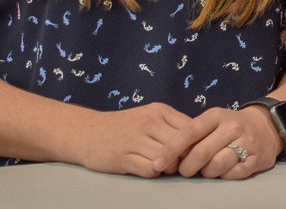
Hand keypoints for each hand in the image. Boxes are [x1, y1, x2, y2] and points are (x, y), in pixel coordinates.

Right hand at [73, 102, 193, 177]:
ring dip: (167, 168)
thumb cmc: (123, 127)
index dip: (195, 145)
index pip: (191, 130)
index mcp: (159, 111)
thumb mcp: (149, 117)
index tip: (193, 154)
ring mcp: (135, 139)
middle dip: (183, 159)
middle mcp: (149, 121)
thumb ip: (171, 126)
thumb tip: (200, 142)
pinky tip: (145, 168)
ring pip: (168, 160)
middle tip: (177, 165)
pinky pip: (150, 170)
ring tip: (160, 166)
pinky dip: (152, 173)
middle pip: (182, 147)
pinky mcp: (123, 157)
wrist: (86, 132)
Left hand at [153, 105, 283, 179]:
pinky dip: (224, 176)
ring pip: (217, 165)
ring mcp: (246, 142)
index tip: (158, 163)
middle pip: (201, 152)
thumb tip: (167, 154)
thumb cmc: (230, 127)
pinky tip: (223, 171)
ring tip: (206, 170)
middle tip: (183, 172)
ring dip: (206, 172)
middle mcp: (232, 127)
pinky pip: (233, 174)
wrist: (266, 126)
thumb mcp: (213, 121)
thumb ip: (193, 134)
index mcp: (216, 115)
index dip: (171, 149)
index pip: (189, 132)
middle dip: (187, 167)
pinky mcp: (257, 158)